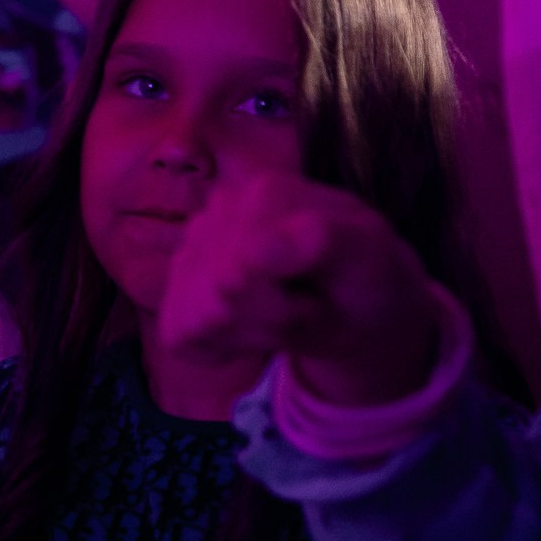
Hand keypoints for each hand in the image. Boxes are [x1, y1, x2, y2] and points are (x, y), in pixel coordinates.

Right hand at [157, 170, 441, 405]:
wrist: (354, 304)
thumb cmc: (363, 275)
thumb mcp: (367, 254)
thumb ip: (320, 241)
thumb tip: (255, 254)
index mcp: (263, 193)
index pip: (243, 274)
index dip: (286, 308)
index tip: (318, 299)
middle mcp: (214, 213)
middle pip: (220, 300)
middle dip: (269, 322)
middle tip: (304, 307)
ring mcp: (188, 249)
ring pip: (198, 322)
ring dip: (249, 334)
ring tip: (282, 313)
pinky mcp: (173, 289)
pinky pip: (180, 338)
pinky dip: (220, 347)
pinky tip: (252, 325)